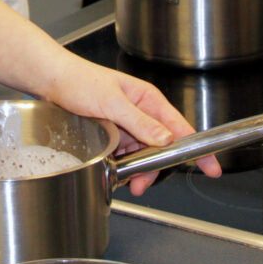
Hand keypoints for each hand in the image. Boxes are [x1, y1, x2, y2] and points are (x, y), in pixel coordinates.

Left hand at [40, 57, 220, 194]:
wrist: (51, 81)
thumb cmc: (79, 80)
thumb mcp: (110, 102)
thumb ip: (139, 121)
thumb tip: (166, 140)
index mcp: (148, 100)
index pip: (181, 127)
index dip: (197, 149)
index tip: (211, 167)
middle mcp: (141, 113)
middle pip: (162, 148)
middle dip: (154, 168)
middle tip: (141, 183)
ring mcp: (127, 126)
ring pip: (143, 155)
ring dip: (136, 169)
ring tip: (124, 179)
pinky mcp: (113, 135)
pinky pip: (125, 156)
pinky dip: (122, 166)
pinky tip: (112, 169)